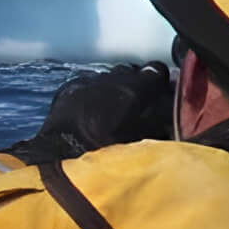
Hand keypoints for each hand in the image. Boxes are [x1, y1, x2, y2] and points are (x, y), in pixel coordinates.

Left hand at [7, 62, 171, 162]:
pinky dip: (93, 93)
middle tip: (138, 101)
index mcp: (133, 90)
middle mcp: (110, 79)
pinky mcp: (69, 89)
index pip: (156, 70)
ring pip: (108, 76)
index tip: (160, 90)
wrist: (61, 158)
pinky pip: (87, 84)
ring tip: (114, 107)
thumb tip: (167, 111)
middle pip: (130, 71)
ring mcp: (87, 82)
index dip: (159, 80)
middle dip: (136, 83)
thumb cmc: (105, 152)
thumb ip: (158, 120)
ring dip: (113, 87)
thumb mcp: (141, 139)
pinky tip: (91, 108)